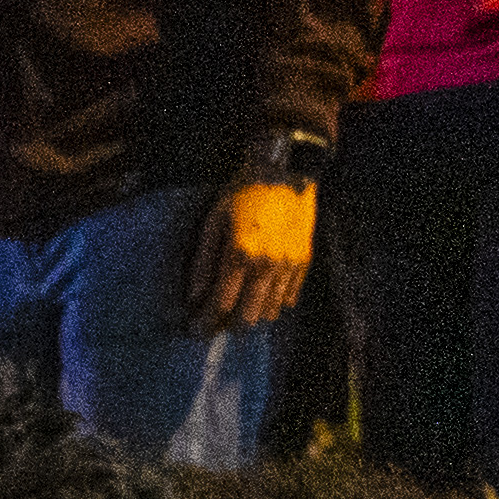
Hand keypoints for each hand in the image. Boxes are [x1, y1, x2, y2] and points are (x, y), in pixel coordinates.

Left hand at [185, 182, 315, 333]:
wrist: (286, 170)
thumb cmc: (243, 192)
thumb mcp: (214, 221)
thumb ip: (203, 261)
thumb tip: (194, 297)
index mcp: (240, 254)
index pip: (221, 305)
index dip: (205, 322)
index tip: (195, 329)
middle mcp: (266, 266)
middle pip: (246, 318)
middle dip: (227, 327)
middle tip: (214, 324)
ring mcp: (288, 266)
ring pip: (268, 313)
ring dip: (250, 316)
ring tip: (237, 309)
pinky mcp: (303, 262)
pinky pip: (287, 298)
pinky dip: (271, 303)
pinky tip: (259, 295)